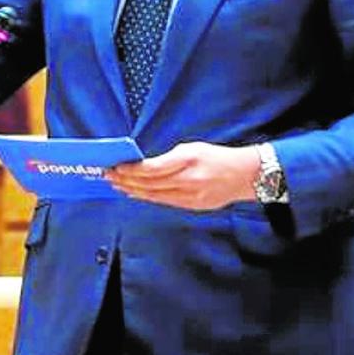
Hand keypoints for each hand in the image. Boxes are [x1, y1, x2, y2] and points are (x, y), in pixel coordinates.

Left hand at [107, 142, 261, 210]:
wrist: (244, 176)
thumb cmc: (217, 157)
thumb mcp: (194, 148)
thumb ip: (170, 158)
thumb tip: (144, 166)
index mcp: (189, 160)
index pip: (153, 169)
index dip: (133, 170)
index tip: (117, 167)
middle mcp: (189, 180)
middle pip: (150, 184)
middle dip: (127, 181)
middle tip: (110, 176)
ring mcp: (191, 196)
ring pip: (155, 196)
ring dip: (133, 191)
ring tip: (117, 186)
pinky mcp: (193, 206)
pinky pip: (165, 202)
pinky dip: (148, 198)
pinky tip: (136, 194)